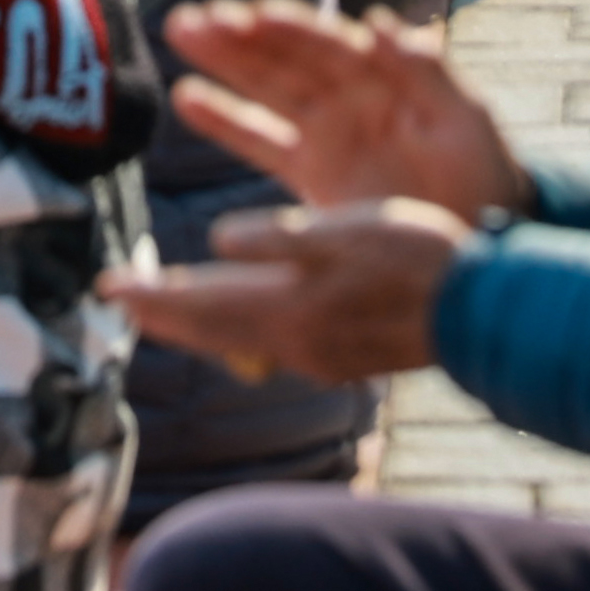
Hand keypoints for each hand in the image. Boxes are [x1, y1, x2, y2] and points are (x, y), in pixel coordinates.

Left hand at [111, 201, 482, 385]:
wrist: (481, 315)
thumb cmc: (418, 261)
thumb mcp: (346, 233)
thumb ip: (280, 239)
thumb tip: (220, 238)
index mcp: (292, 310)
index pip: (205, 304)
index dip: (155, 295)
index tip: (108, 288)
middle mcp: (297, 344)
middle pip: (214, 329)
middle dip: (167, 312)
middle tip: (123, 299)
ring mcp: (322, 357)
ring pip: (241, 339)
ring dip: (200, 322)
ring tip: (168, 307)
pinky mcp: (344, 357)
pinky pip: (271, 343)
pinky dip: (239, 329)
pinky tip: (241, 317)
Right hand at [153, 0, 531, 216]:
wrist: (486, 237)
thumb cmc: (485, 173)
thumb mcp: (466, 122)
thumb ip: (427, 72)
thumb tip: (382, 23)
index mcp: (383, 78)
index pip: (327, 44)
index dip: (289, 29)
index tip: (249, 14)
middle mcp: (347, 97)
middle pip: (284, 59)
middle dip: (239, 38)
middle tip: (191, 21)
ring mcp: (327, 133)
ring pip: (265, 88)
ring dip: (223, 63)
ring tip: (180, 33)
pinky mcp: (313, 174)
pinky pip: (261, 141)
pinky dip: (226, 119)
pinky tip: (187, 98)